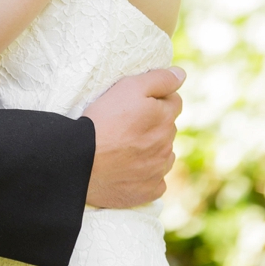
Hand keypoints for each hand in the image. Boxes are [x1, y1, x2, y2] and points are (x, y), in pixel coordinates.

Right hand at [83, 67, 183, 208]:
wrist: (83, 160)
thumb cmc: (104, 119)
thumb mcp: (129, 87)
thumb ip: (160, 79)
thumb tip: (182, 74)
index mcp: (165, 119)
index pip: (174, 102)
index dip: (156, 99)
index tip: (136, 103)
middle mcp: (167, 145)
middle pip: (167, 128)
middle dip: (153, 123)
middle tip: (126, 123)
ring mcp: (159, 170)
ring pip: (163, 153)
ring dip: (151, 148)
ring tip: (125, 146)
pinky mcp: (149, 191)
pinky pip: (155, 179)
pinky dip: (146, 173)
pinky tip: (128, 167)